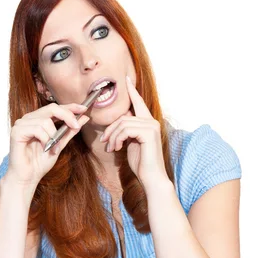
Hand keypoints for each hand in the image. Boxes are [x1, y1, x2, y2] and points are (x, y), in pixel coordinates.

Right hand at [7, 102, 89, 186]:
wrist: (28, 177)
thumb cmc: (40, 162)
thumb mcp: (60, 144)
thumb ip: (69, 131)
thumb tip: (84, 118)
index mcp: (38, 120)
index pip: (56, 108)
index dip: (70, 107)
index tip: (84, 108)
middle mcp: (29, 119)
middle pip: (52, 108)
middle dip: (67, 116)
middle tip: (76, 126)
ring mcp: (22, 123)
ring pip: (45, 121)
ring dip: (54, 136)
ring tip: (53, 149)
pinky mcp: (17, 131)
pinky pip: (37, 129)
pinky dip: (45, 139)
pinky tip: (45, 149)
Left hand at [100, 76, 169, 190]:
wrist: (151, 178)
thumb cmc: (142, 164)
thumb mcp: (132, 144)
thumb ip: (128, 132)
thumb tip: (120, 124)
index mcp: (149, 123)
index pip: (139, 103)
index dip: (132, 91)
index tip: (126, 79)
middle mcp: (152, 122)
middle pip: (124, 117)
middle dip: (111, 129)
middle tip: (105, 143)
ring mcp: (151, 126)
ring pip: (123, 124)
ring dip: (112, 136)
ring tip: (111, 148)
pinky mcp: (148, 133)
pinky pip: (126, 130)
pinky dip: (117, 139)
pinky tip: (116, 149)